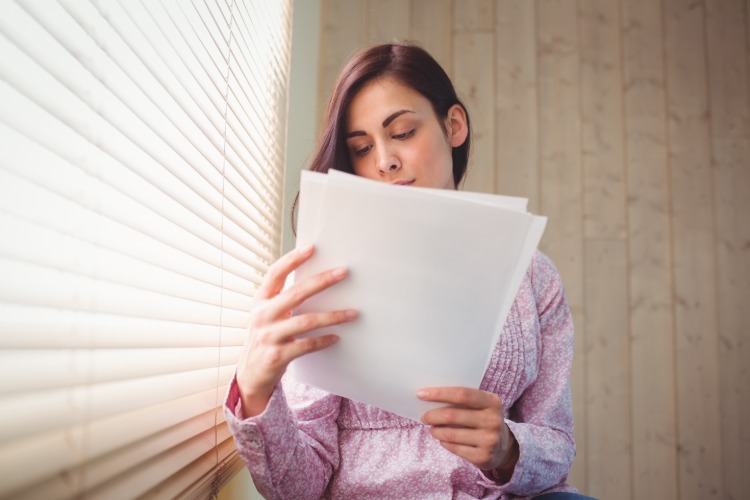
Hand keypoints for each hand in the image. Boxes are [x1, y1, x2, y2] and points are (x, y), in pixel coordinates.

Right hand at [236, 245, 356, 416]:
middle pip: (296, 293)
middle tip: (343, 272)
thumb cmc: (264, 338)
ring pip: (306, 321)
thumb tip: (314, 280)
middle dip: (322, 281)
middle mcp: (262, 316)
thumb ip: (281, 299)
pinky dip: (324, 340)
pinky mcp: (278, 356)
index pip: (275, 274)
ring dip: (333, 316)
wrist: (249, 374)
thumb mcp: (265, 315)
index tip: (312, 248)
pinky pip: (307, 345)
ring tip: (352, 313)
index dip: (292, 259)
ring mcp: (269, 336)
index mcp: (260, 301)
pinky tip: (336, 337)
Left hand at [418, 387, 518, 476]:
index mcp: (492, 402)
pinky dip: (444, 443)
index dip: (439, 393)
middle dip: (432, 415)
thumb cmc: (484, 419)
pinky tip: (444, 440)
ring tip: (432, 429)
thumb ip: (462, 400)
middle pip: (452, 415)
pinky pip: (454, 448)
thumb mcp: (482, 405)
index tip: (420, 394)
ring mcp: (489, 440)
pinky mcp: (483, 456)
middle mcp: (493, 420)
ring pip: (450, 434)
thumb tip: (430, 398)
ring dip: (435, 431)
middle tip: (424, 417)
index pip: (461, 394)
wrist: (504, 447)